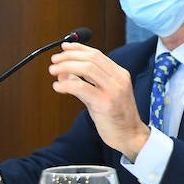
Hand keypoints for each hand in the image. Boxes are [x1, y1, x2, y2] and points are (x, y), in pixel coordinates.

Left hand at [48, 42, 150, 160]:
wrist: (130, 135)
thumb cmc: (117, 116)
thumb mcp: (104, 94)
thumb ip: (87, 82)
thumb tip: (65, 72)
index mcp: (120, 74)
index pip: (97, 54)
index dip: (78, 49)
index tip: (64, 47)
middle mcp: (119, 79)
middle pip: (90, 58)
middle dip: (68, 57)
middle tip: (54, 61)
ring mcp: (113, 90)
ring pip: (86, 68)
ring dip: (65, 67)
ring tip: (53, 71)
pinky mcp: (105, 103)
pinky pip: (81, 87)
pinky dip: (66, 84)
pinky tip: (58, 87)